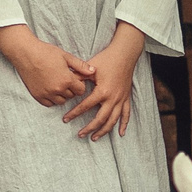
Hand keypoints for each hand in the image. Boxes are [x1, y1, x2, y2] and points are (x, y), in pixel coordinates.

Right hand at [0, 26, 92, 106]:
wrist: (26, 53)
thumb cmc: (46, 52)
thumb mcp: (66, 56)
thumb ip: (81, 66)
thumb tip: (94, 71)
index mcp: (67, 80)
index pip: (81, 90)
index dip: (80, 85)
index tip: (75, 79)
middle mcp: (57, 89)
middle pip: (71, 96)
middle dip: (71, 89)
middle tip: (65, 79)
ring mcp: (47, 94)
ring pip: (61, 101)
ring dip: (62, 95)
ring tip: (58, 84)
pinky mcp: (37, 96)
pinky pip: (49, 104)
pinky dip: (51, 99)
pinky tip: (50, 89)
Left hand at [65, 25, 145, 140]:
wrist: (124, 53)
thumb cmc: (106, 59)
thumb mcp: (90, 68)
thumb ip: (78, 77)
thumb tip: (65, 83)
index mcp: (102, 91)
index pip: (85, 106)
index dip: (74, 114)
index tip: (65, 119)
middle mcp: (113, 98)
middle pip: (100, 119)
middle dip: (89, 128)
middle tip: (80, 134)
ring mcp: (121, 99)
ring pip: (113, 120)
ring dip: (104, 130)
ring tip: (95, 138)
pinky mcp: (126, 98)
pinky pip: (126, 114)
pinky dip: (124, 124)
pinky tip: (121, 133)